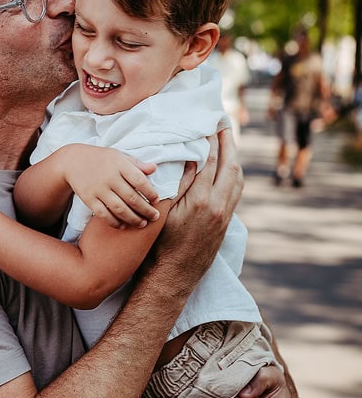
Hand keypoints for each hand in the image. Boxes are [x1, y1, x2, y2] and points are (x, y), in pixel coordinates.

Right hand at [57, 144, 159, 228]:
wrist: (72, 161)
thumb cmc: (101, 159)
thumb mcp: (119, 156)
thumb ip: (137, 164)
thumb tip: (154, 168)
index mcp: (120, 165)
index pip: (140, 181)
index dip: (151, 193)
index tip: (157, 200)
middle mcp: (109, 177)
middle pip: (132, 198)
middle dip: (146, 210)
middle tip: (155, 217)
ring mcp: (98, 189)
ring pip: (119, 209)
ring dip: (133, 219)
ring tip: (142, 223)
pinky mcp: (88, 199)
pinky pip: (103, 214)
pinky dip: (114, 222)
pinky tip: (123, 225)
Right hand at [155, 130, 240, 279]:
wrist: (175, 273)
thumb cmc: (161, 243)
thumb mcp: (165, 211)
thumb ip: (180, 184)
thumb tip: (192, 160)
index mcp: (201, 200)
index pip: (209, 162)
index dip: (210, 141)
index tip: (207, 125)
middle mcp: (219, 205)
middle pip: (230, 166)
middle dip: (229, 143)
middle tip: (224, 124)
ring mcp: (226, 214)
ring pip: (237, 178)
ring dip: (234, 157)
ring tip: (229, 141)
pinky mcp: (227, 221)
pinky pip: (236, 190)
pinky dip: (234, 173)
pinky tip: (229, 167)